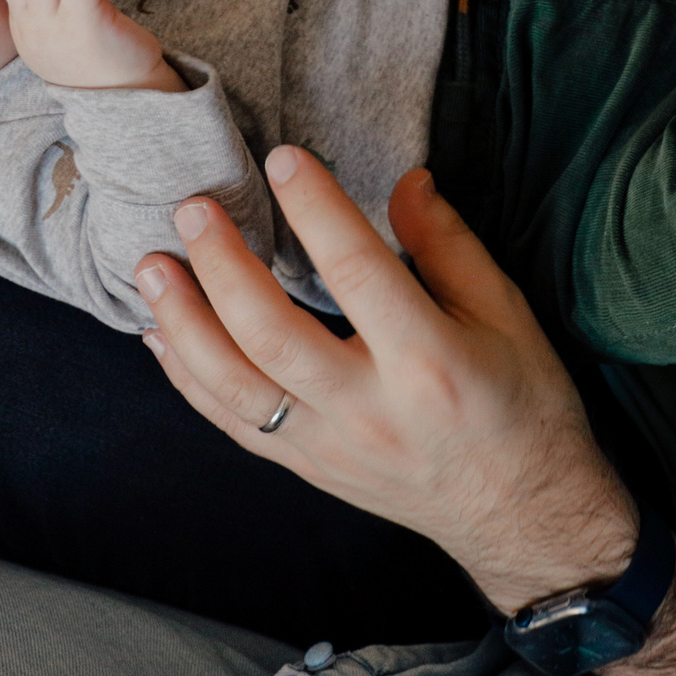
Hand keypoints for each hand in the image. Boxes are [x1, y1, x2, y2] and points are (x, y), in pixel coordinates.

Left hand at [136, 150, 635, 614]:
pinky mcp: (308, 468)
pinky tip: (159, 336)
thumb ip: (450, 247)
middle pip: (272, 334)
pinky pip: (233, 423)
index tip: (283, 159)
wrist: (522, 516)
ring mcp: (330, 446)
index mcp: (429, 360)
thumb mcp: (509, 316)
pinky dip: (189, 379)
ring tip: (152, 267)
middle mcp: (370, 408)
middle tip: (192, 209)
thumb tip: (405, 181)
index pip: (358, 272)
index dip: (316, 210)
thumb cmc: (523, 406)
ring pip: (235, 386)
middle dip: (222, 267)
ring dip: (183, 324)